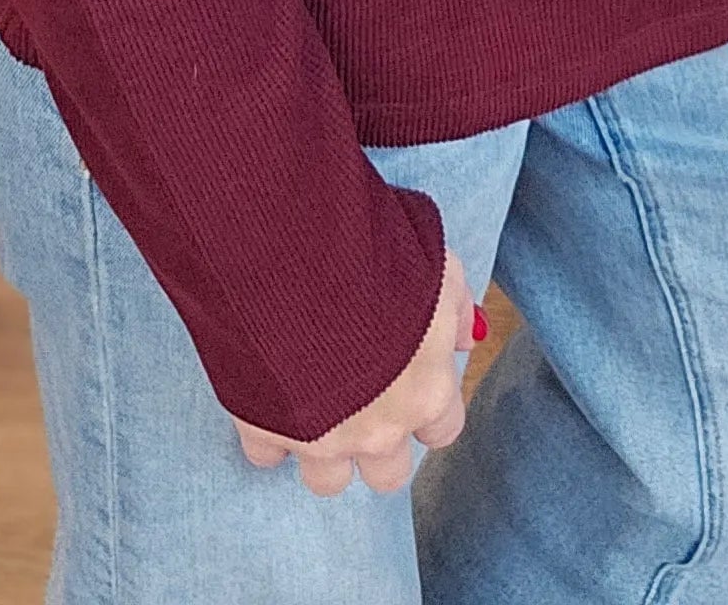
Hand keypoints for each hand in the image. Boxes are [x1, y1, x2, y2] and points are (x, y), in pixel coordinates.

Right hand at [232, 247, 479, 494]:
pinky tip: (269, 391)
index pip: (442, 430)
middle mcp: (379, 429)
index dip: (424, 403)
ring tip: (313, 400)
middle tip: (360, 394)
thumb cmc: (371, 246)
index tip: (407, 378)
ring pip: (329, 480)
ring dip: (324, 447)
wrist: (292, 246)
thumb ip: (454, 307)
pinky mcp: (263, 429)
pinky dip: (267, 430)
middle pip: (388, 473)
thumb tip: (464, 340)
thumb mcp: (435, 260)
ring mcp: (320, 439)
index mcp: (426, 390)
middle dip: (377, 440)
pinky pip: (267, 455)